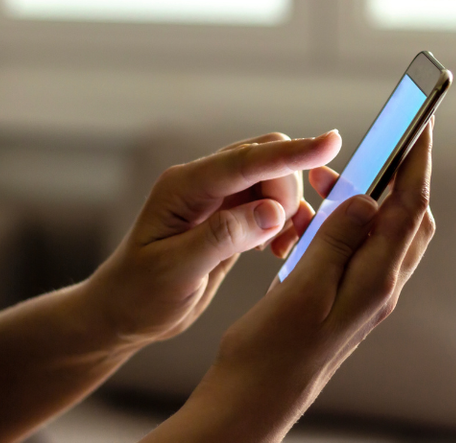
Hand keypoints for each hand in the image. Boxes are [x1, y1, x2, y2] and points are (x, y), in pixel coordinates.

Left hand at [85, 131, 341, 345]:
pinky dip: (284, 222)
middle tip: (290, 234)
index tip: (332, 143)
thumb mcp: (177, 271)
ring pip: (272, 182)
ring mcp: (216, 198)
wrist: (124, 312)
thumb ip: (224, 237)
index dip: (291, 153)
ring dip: (290, 209)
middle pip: (265, 161)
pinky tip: (276, 250)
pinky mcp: (228, 216)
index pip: (245, 161)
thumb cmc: (140, 294)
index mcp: (184, 187)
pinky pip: (269, 204)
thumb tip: (273, 212)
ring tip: (282, 248)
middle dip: (290, 189)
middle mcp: (202, 184)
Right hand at [163, 119, 435, 441]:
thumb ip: (336, 242)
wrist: (257, 398)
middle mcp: (380, 288)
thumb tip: (368, 198)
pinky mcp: (348, 299)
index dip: (417, 161)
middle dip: (396, 175)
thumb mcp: (302, 290)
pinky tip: (312, 220)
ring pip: (383, 232)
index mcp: (374, 283)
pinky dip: (344, 223)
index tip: (421, 121)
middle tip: (372, 146)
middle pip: (407, 218)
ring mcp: (366, 296)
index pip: (409, 208)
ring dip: (362, 199)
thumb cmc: (272, 352)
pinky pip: (360, 249)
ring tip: (324, 183)